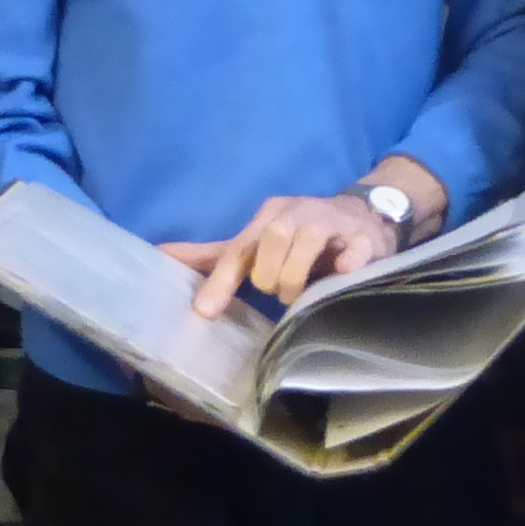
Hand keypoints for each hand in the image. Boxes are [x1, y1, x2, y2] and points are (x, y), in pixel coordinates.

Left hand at [165, 191, 396, 320]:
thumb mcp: (257, 243)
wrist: (363, 218)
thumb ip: (215, 257)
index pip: (238, 249)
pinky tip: (344, 273)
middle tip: (277, 294)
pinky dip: (349, 262)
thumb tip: (160, 255)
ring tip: (299, 295)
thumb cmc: (301, 236)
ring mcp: (332, 221)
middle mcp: (297, 212)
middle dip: (269, 276)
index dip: (221, 282)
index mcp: (268, 216)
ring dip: (297, 275)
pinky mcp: (364, 237)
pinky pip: (357, 247)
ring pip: (307, 239)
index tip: (205, 313)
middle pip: (271, 239)